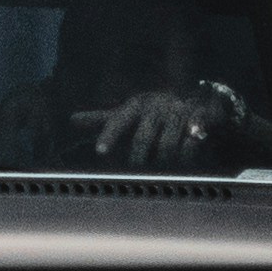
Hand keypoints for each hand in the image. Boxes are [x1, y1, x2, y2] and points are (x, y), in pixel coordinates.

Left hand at [89, 83, 232, 167]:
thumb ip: (103, 120)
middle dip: (138, 157)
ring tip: (162, 171)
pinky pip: (195, 129)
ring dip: (164, 159)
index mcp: (136, 104)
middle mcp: (156, 105)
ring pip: (167, 141)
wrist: (195, 98)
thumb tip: (72, 119)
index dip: (109, 135)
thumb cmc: (154, 112)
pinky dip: (194, 136)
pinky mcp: (200, 114)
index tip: (100, 151)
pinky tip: (192, 144)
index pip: (118, 120)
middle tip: (134, 172)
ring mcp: (179, 110)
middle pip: (142, 137)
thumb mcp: (129, 113)